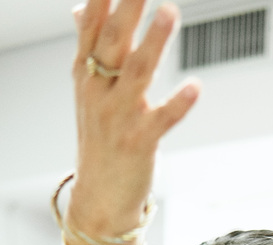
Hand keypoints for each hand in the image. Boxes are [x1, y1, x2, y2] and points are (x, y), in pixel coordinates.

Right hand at [68, 0, 199, 239]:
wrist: (99, 198)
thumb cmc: (99, 141)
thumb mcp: (87, 91)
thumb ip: (88, 46)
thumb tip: (79, 8)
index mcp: (86, 75)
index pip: (91, 26)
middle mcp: (99, 92)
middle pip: (112, 42)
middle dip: (127, 8)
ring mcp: (119, 118)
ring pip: (137, 74)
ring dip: (153, 43)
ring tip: (169, 12)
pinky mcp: (140, 143)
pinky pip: (162, 120)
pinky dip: (178, 104)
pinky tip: (194, 87)